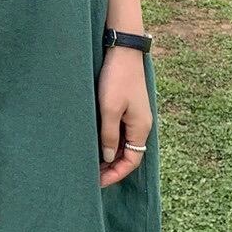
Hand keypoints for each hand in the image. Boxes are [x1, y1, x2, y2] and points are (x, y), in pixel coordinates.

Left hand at [97, 45, 152, 187]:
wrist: (123, 50)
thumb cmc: (117, 78)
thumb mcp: (109, 109)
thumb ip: (110, 135)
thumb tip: (110, 158)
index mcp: (141, 128)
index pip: (131, 161)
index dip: (115, 174)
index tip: (98, 181)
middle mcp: (141, 124)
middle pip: (128, 154)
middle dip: (112, 167)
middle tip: (92, 174)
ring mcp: (135, 114)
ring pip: (124, 142)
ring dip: (110, 153)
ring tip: (91, 160)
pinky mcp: (127, 104)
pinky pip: (120, 129)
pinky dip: (110, 139)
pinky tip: (96, 139)